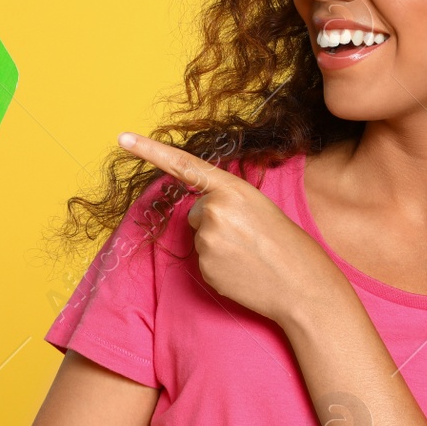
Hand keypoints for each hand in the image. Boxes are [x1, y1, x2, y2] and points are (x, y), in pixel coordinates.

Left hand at [117, 131, 346, 326]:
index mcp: (233, 189)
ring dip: (218, 245)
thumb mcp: (260, 208)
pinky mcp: (203, 268)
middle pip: (196, 211)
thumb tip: (201, 214)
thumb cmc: (288, 246)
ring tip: (249, 255)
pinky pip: (202, 261)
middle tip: (249, 237)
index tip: (122, 138)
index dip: (150, 150)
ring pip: (199, 237)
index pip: (185, 165)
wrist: (303, 287)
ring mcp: (206, 241)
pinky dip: (219, 266)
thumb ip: (228, 202)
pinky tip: (242, 271)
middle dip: (215, 221)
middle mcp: (214, 211)